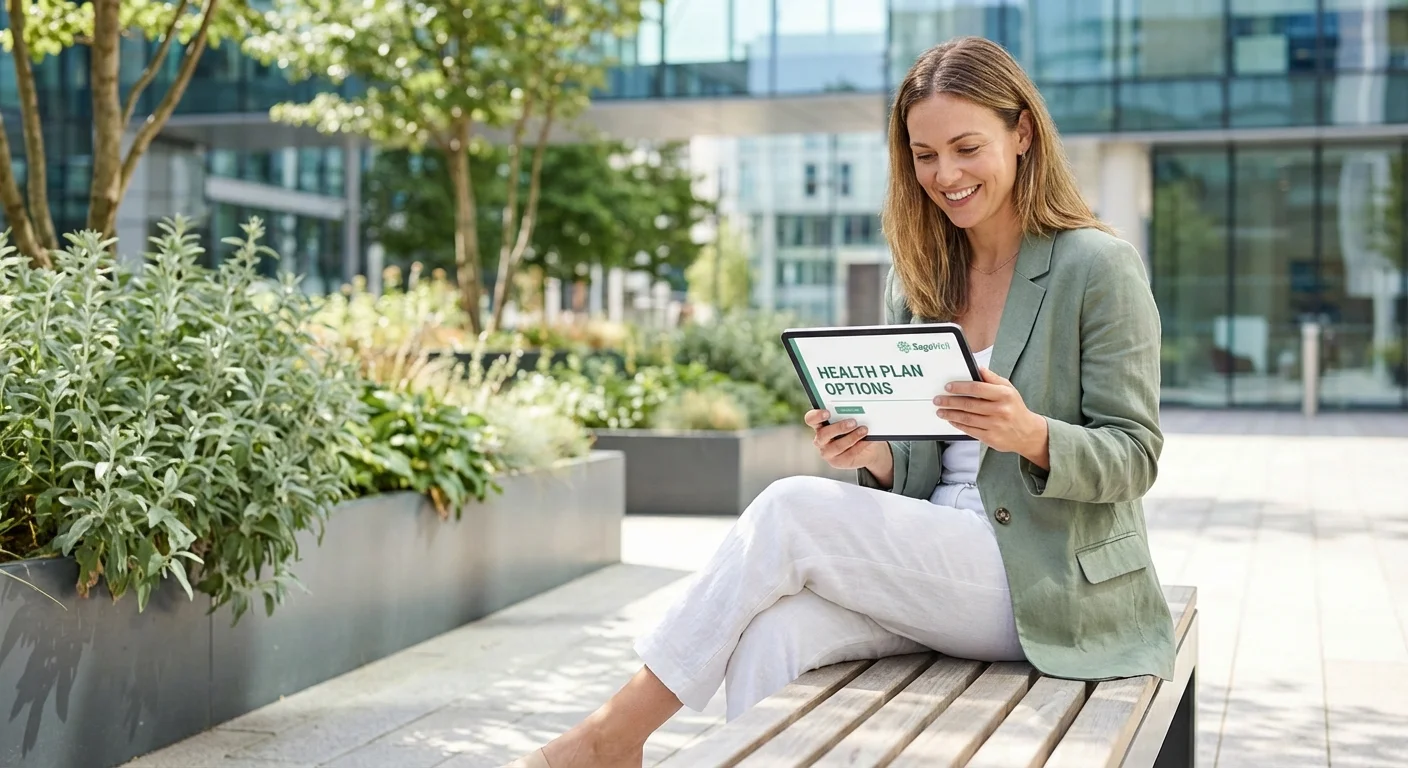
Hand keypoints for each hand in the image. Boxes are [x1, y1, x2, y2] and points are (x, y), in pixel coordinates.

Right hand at [804, 409, 890, 474]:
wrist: (867, 448)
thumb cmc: (857, 429)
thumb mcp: (854, 419)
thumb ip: (852, 414)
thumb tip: (859, 410)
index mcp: (820, 424)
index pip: (811, 419)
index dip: (817, 416)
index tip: (828, 412)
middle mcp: (821, 439)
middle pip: (823, 434)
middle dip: (838, 428)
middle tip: (853, 422)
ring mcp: (827, 452)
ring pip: (836, 446)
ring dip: (851, 437)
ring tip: (864, 430)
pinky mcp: (837, 462)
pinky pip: (847, 455)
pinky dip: (859, 446)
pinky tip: (867, 440)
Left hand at [933, 368, 1049, 467]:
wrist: (1027, 432)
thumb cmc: (1015, 407)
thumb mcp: (1009, 389)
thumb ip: (992, 378)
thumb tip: (978, 368)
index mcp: (1004, 395)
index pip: (978, 388)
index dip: (960, 387)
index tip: (948, 387)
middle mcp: (1001, 410)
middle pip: (969, 404)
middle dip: (950, 402)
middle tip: (938, 399)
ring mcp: (996, 425)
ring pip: (967, 418)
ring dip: (951, 414)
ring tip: (940, 411)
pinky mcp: (991, 438)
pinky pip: (970, 430)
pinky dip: (958, 425)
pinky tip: (951, 420)